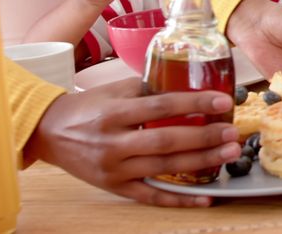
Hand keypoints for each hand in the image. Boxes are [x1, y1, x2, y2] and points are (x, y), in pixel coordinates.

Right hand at [25, 78, 240, 206]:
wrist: (48, 132)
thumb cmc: (88, 107)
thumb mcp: (113, 90)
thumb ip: (148, 87)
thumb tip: (190, 82)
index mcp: (113, 113)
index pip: (160, 107)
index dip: (193, 103)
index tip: (222, 100)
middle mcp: (113, 143)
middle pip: (165, 142)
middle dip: (204, 137)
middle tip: (233, 133)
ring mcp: (113, 169)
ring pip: (163, 168)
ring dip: (201, 162)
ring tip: (229, 154)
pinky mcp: (114, 188)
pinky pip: (151, 196)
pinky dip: (180, 199)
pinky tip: (206, 198)